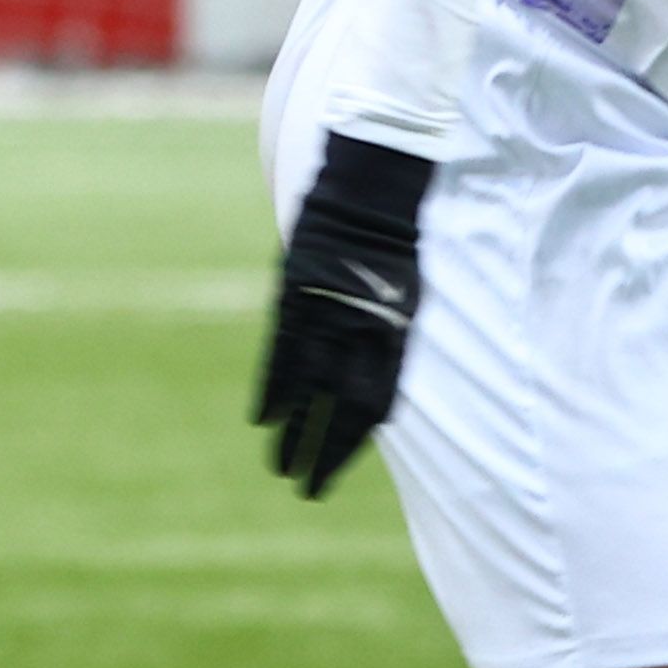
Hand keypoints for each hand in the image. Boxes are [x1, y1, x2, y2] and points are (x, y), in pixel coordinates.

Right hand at [258, 132, 432, 496]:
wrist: (376, 175)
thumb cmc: (396, 229)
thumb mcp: (405, 287)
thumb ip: (387, 332)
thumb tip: (379, 380)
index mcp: (396, 329)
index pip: (374, 404)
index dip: (354, 443)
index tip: (338, 473)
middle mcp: (364, 326)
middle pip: (341, 408)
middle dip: (324, 453)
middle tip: (308, 492)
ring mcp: (328, 310)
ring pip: (308, 389)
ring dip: (293, 434)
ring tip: (279, 470)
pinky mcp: (297, 291)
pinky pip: (281, 352)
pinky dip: (272, 388)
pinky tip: (262, 420)